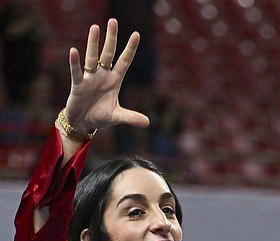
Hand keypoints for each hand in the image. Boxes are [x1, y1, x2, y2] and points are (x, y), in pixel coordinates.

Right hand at [62, 19, 147, 134]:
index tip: (136, 34)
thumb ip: (131, 117)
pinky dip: (75, 62)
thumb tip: (147, 122)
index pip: (125, 61)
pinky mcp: (78, 85)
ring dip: (93, 43)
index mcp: (114, 80)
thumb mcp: (117, 116)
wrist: (83, 122)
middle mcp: (103, 75)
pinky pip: (77, 72)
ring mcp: (90, 78)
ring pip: (92, 57)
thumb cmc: (100, 116)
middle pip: (108, 53)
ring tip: (95, 28)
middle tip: (113, 21)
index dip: (130, 49)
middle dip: (111, 38)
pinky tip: (74, 51)